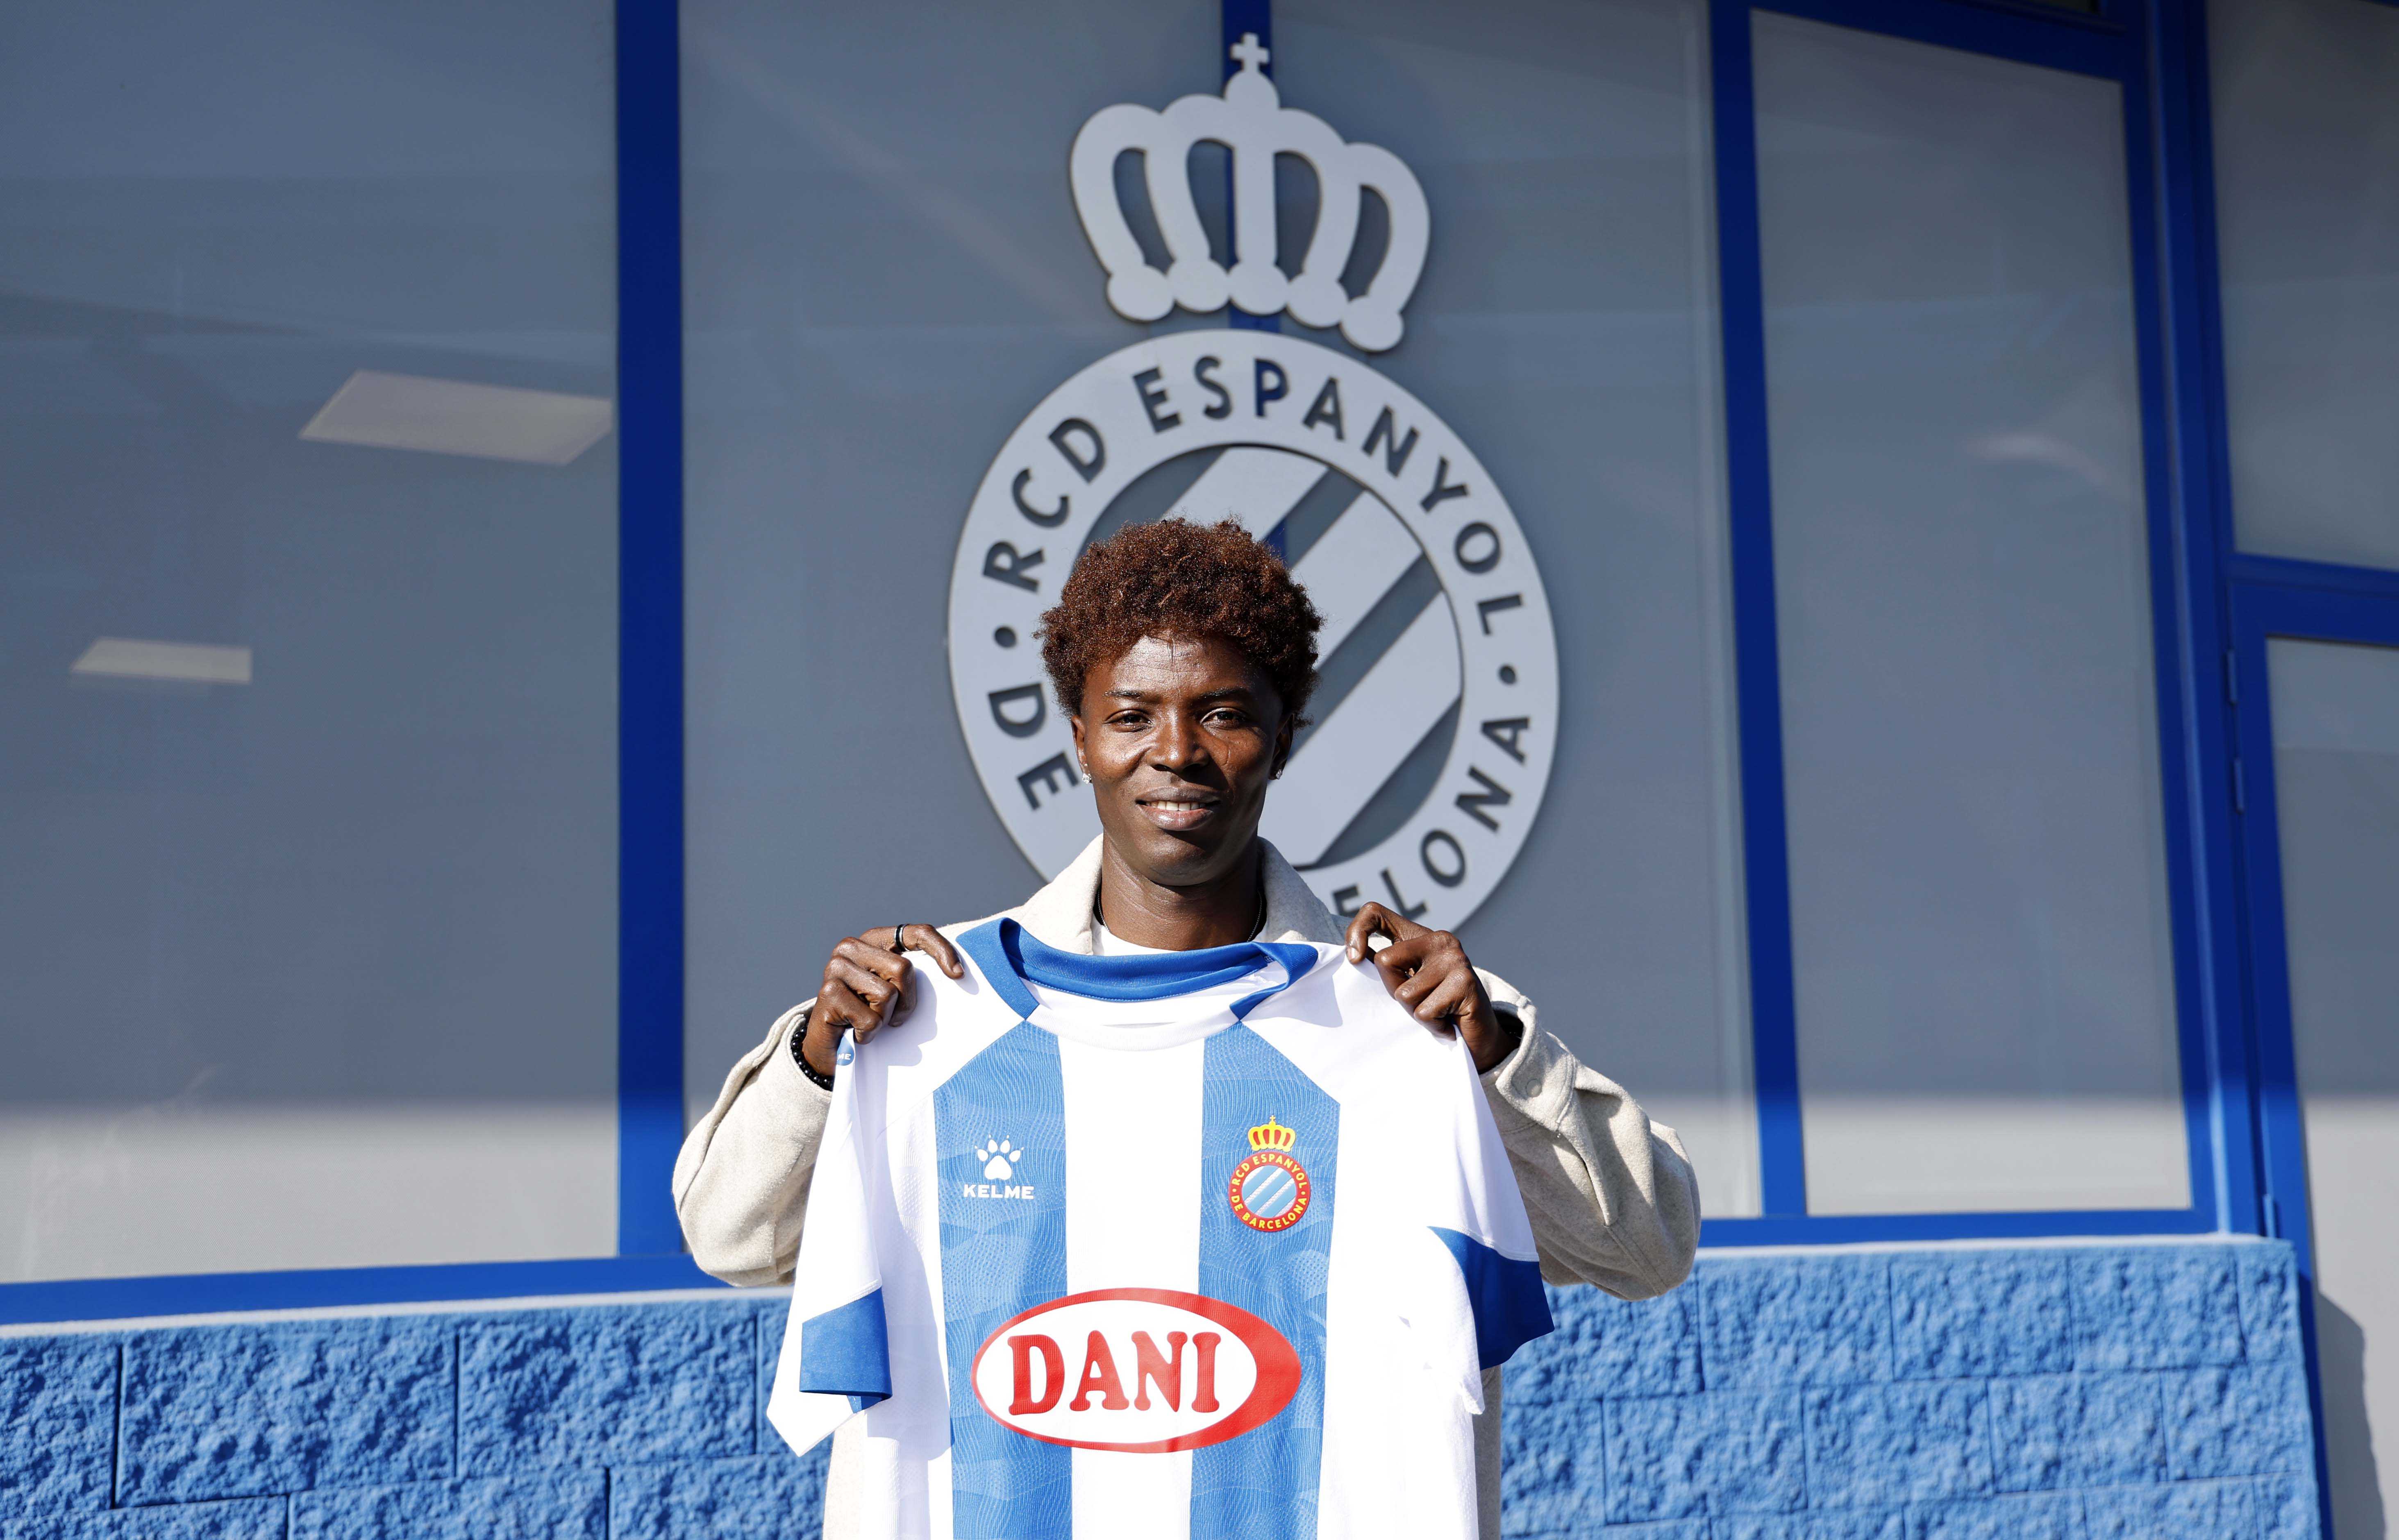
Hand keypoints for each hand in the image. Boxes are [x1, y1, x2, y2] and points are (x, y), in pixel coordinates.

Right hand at [800, 924, 964, 1075]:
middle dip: (906, 1001)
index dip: (941, 950)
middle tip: (893, 1017)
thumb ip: (910, 976)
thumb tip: (956, 973)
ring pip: (887, 995)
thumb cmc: (867, 1014)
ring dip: (884, 1019)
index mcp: (874, 939)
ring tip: (867, 1021)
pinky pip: (870, 1019)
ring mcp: (836, 967)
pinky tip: (854, 1032)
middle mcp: (852, 946)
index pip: (917, 933)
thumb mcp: (893, 991)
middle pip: (904, 969)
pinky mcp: (827, 992)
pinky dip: (868, 1034)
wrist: (828, 1044)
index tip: (958, 975)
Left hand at [1344, 904, 1520, 1073]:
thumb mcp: (1406, 982)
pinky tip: (1447, 1022)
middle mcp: (1439, 940)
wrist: (1477, 1034)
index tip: (1354, 959)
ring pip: (1404, 993)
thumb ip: (1387, 967)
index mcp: (1420, 935)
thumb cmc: (1436, 1007)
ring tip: (1436, 1013)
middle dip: (1393, 990)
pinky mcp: (1465, 982)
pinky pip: (1424, 1012)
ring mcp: (1455, 959)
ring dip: (1415, 1014)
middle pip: (1385, 961)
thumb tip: (1354, 957)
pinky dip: (1432, 1026)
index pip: (1375, 913)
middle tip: (1419, 1002)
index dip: (1357, 931)